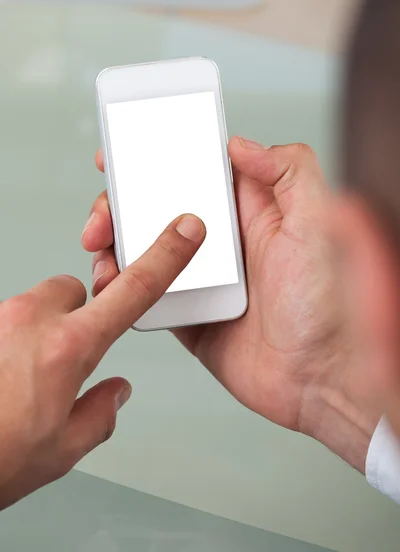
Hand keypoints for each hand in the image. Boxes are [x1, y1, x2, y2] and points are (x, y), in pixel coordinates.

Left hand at [0, 214, 204, 509]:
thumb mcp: (62, 450)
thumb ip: (100, 414)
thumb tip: (114, 393)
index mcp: (69, 349)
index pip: (134, 292)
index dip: (167, 257)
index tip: (185, 233)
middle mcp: (31, 320)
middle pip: (74, 289)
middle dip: (79, 314)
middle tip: (66, 356)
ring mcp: (0, 317)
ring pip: (38, 302)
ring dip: (43, 327)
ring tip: (25, 373)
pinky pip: (9, 317)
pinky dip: (13, 337)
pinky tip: (3, 372)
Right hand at [84, 138, 380, 470]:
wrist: (317, 379)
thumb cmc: (328, 306)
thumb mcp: (319, 225)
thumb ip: (290, 172)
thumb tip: (242, 145)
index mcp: (248, 212)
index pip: (192, 173)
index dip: (154, 160)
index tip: (121, 155)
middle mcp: (220, 242)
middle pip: (156, 208)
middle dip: (120, 204)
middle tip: (103, 216)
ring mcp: (200, 279)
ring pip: (144, 249)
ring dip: (114, 244)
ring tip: (100, 249)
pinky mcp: (187, 314)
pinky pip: (145, 293)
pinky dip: (122, 286)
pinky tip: (111, 284)